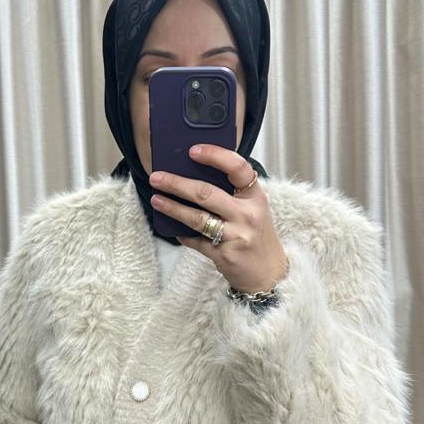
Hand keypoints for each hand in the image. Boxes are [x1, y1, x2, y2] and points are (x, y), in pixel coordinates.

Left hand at [148, 144, 288, 292]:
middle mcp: (247, 214)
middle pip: (206, 193)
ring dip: (172, 208)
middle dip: (177, 184)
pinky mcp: (224, 255)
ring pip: (197, 218)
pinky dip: (182, 235)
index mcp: (255, 196)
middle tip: (157, 178)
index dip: (215, 155)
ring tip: (156, 200)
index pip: (237, 168)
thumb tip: (193, 175)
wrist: (267, 272)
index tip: (192, 151)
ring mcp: (236, 235)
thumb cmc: (255, 236)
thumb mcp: (252, 209)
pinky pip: (196, 241)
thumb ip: (232, 193)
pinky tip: (173, 230)